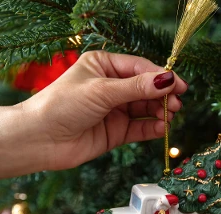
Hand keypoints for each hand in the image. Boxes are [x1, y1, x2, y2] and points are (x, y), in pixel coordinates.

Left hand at [0, 51, 187, 180]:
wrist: (41, 139)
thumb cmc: (63, 105)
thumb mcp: (102, 90)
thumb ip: (136, 88)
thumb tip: (167, 80)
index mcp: (104, 66)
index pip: (139, 68)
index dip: (160, 76)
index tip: (178, 84)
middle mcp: (110, 87)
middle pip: (145, 89)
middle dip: (161, 95)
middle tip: (176, 103)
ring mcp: (114, 111)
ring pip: (144, 109)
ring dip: (159, 112)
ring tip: (170, 115)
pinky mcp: (115, 132)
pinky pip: (139, 129)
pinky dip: (151, 128)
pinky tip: (160, 128)